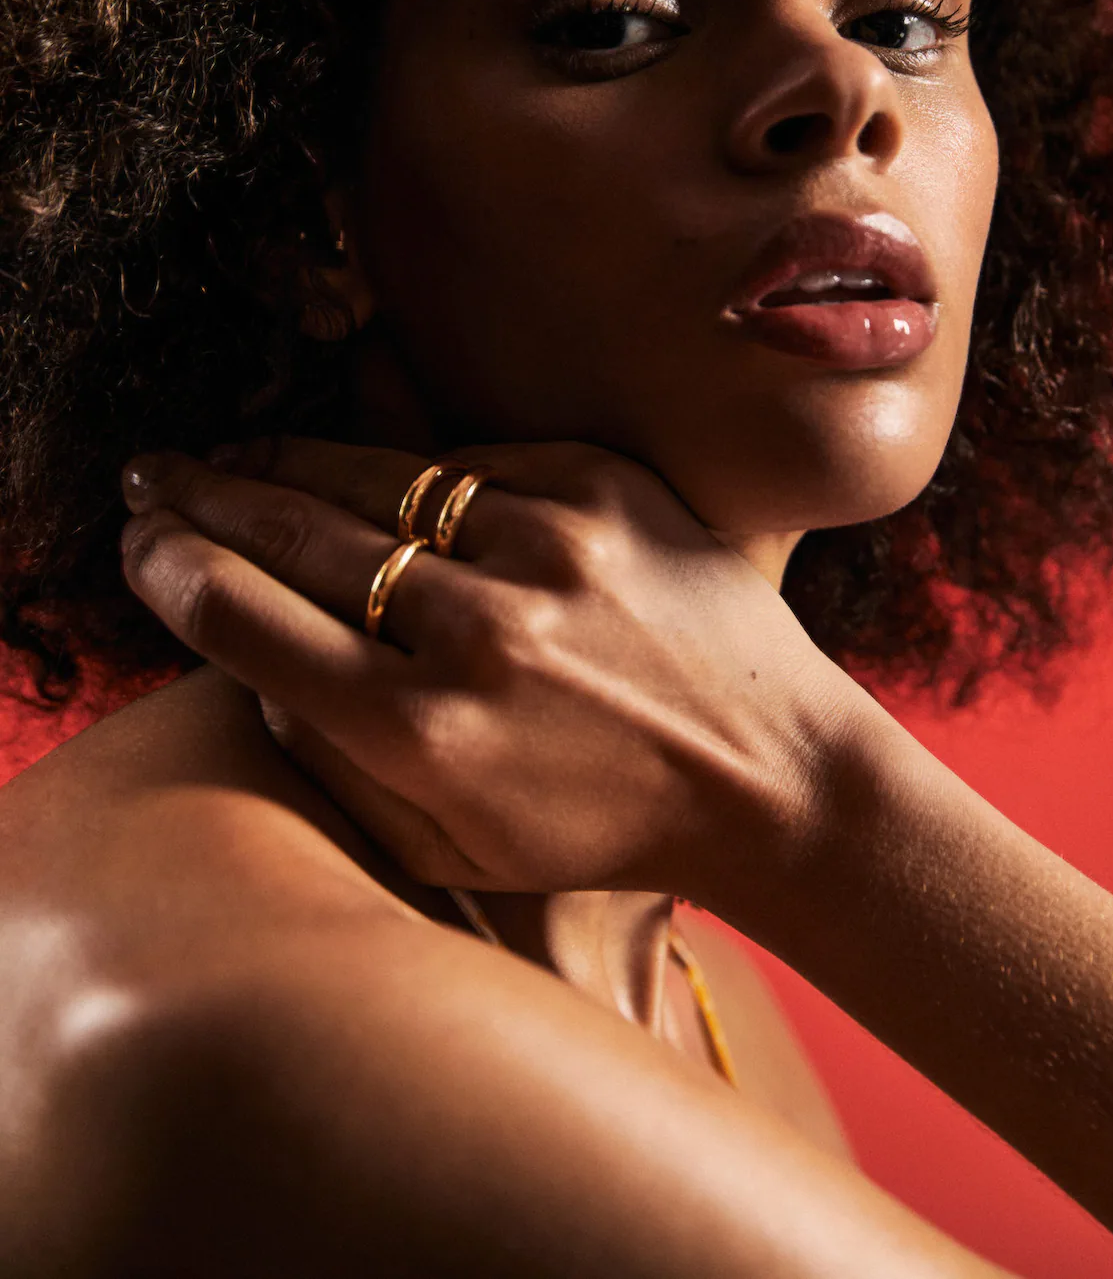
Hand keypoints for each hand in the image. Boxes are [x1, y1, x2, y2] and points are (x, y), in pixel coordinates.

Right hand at [119, 438, 869, 904]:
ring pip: (377, 479)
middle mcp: (482, 633)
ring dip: (289, 464)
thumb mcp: (452, 850)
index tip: (144, 548)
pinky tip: (389, 488)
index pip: (252, 626)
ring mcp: (551, 546)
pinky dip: (423, 477)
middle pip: (297, 535)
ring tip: (236, 459)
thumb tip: (255, 661)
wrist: (770, 774)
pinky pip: (473, 463)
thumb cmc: (601, 826)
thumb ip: (339, 767)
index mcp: (430, 737)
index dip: (177, 574)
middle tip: (157, 480)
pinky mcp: (607, 487)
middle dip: (207, 501)